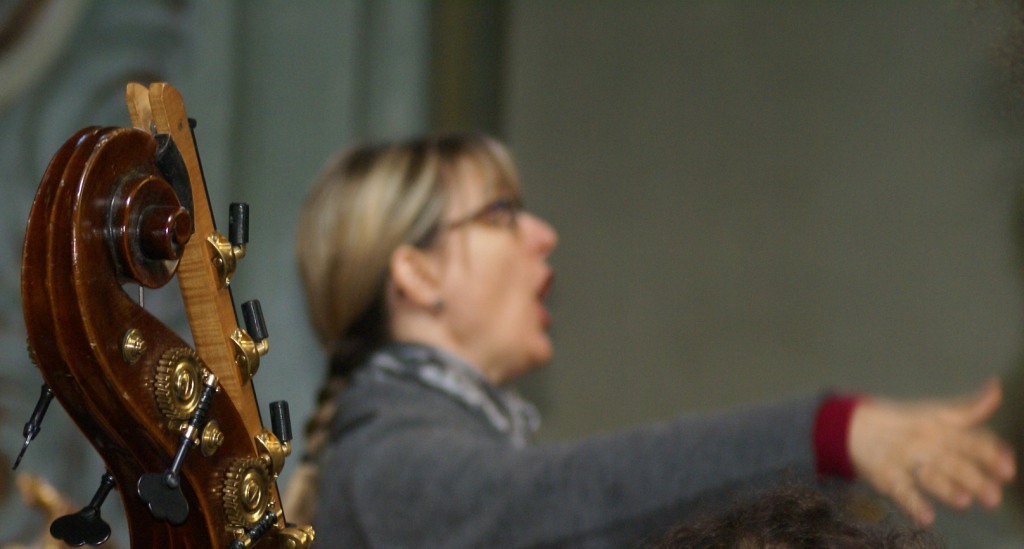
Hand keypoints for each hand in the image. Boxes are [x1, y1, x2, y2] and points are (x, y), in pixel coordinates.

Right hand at [848, 379, 1015, 524]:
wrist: (854, 425)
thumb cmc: (902, 421)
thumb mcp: (934, 412)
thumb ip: (968, 409)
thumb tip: (997, 389)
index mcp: (939, 426)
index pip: (967, 438)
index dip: (989, 453)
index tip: (1008, 468)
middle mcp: (924, 441)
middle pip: (952, 460)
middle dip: (973, 477)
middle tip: (992, 495)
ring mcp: (904, 459)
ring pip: (928, 474)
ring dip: (945, 488)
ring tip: (963, 501)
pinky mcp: (886, 475)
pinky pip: (901, 490)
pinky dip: (913, 504)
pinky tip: (926, 517)